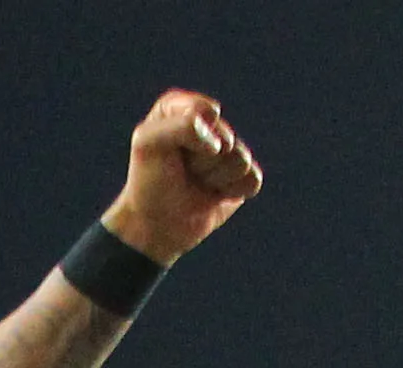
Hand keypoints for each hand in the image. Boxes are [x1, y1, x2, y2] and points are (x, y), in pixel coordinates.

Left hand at [108, 90, 262, 260]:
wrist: (156, 226)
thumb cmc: (149, 183)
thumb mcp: (149, 143)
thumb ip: (182, 126)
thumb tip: (220, 144)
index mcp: (180, 107)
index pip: (205, 112)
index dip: (192, 137)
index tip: (171, 151)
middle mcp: (206, 123)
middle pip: (226, 137)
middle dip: (203, 161)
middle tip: (183, 172)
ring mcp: (226, 149)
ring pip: (241, 158)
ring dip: (216, 178)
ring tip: (197, 182)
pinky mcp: (240, 175)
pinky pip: (253, 178)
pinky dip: (233, 191)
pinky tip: (215, 194)